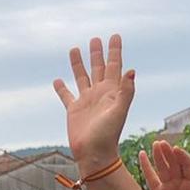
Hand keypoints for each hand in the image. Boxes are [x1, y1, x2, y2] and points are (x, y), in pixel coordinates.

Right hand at [53, 35, 136, 174]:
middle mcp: (99, 93)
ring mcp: (86, 101)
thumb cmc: (108, 135)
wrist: (94, 154)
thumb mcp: (119, 112)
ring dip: (79, 64)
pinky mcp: (74, 110)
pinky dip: (61, 88)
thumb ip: (126, 91)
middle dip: (97, 53)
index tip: (115, 36)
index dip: (115, 50)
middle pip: (98, 67)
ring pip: (82, 77)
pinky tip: (57, 80)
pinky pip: (66, 95)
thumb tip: (131, 70)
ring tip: (75, 49)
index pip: (115, 66)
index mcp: (112, 91)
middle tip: (96, 38)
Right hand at [138, 139, 189, 189]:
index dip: (182, 157)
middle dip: (168, 153)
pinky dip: (146, 167)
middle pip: (174, 163)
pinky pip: (151, 178)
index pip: (188, 166)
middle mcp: (180, 183)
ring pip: (163, 168)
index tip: (175, 149)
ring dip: (159, 156)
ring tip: (154, 145)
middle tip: (161, 143)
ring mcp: (169, 188)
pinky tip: (142, 155)